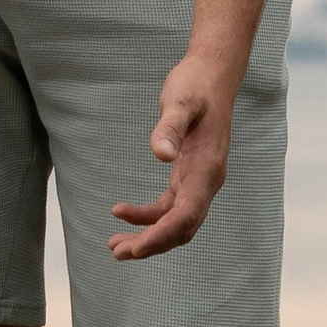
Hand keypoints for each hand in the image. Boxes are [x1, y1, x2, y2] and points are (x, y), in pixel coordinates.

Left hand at [108, 51, 236, 259]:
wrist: (212, 74)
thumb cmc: (195, 85)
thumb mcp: (180, 101)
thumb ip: (169, 127)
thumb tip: (160, 155)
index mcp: (207, 170)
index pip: (185, 216)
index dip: (161, 236)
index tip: (135, 249)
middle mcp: (207, 181)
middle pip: (182, 228)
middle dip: (151, 244)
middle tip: (117, 252)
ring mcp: (199, 180)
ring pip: (175, 222)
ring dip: (148, 235)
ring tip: (114, 243)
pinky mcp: (189, 175)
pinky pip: (170, 207)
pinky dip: (148, 215)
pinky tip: (122, 213)